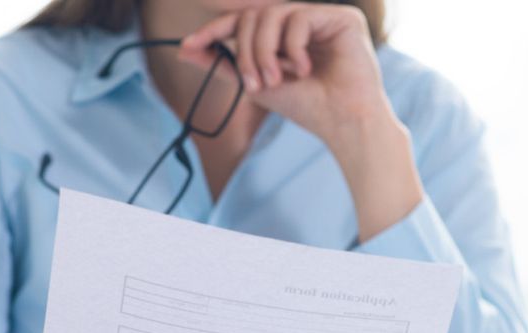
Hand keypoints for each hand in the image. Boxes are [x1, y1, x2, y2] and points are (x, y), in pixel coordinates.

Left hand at [179, 2, 390, 147]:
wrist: (342, 122)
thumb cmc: (306, 107)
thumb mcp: (256, 85)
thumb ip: (225, 65)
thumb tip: (184, 50)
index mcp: (284, 36)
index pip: (244, 21)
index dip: (215, 29)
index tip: (188, 44)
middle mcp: (302, 22)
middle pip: (254, 15)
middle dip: (246, 50)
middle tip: (254, 83)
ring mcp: (322, 17)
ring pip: (272, 14)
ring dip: (264, 51)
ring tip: (276, 80)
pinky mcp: (343, 18)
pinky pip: (299, 17)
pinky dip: (293, 47)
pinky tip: (304, 69)